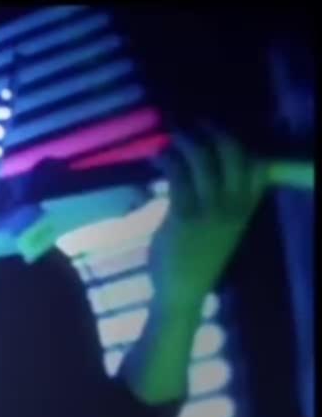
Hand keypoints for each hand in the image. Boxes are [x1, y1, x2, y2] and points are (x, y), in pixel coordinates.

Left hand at [149, 127, 267, 311]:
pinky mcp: (183, 216)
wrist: (182, 291)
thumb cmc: (197, 259)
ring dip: (185, 142)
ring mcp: (209, 212)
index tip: (219, 131)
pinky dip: (166, 160)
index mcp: (244, 212)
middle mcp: (232, 208)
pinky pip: (178, 175)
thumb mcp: (220, 229)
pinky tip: (157, 158)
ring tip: (170, 140)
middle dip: (213, 133)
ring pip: (203, 160)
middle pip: (233, 155)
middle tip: (192, 125)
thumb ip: (219, 202)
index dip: (241, 143)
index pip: (258, 168)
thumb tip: (203, 169)